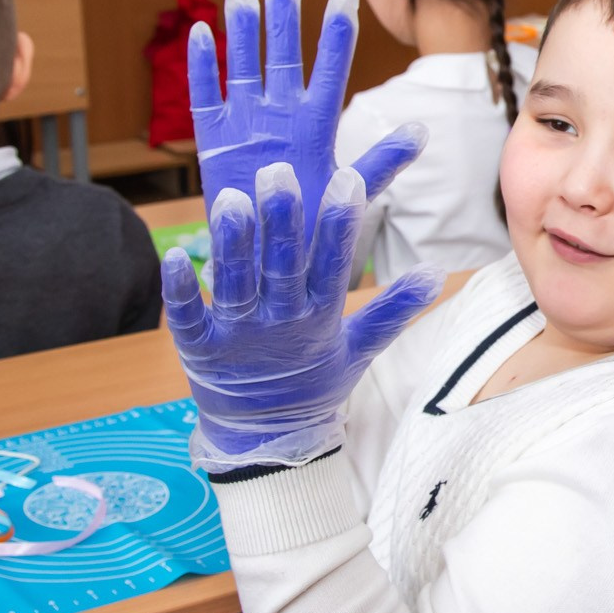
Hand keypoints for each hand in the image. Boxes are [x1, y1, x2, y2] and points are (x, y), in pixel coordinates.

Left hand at [163, 159, 443, 471]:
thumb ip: (394, 309)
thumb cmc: (314, 382)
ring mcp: (237, 337)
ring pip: (236, 284)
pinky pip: (188, 317)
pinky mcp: (199, 350)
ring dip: (232, 243)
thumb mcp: (360, 350)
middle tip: (278, 173)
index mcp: (319, 319)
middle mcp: (279, 324)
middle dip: (281, 220)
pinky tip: (176, 254)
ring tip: (229, 199)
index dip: (339, 226)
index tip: (347, 181)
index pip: (332, 266)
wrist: (267, 439)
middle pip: (282, 267)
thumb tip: (437, 273)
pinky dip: (181, 289)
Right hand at [192, 0, 400, 239]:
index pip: (330, 65)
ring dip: (242, 28)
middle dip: (283, 14)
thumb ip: (381, 161)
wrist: (272, 264)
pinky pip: (206, 97)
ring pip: (244, 65)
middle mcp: (282, 114)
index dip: (336, 28)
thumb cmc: (315, 230)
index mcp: (317, 122)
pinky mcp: (214, 141)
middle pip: (283, 54)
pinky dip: (202, 67)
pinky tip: (201, 32)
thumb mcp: (351, 193)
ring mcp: (246, 123)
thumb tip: (422, 131)